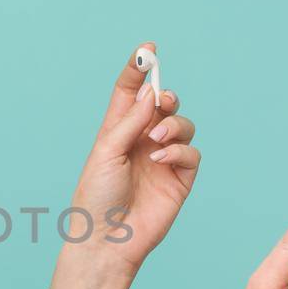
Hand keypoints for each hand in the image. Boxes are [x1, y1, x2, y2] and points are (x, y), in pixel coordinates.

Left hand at [65, 41, 199, 278]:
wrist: (107, 239)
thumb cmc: (96, 197)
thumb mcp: (106, 152)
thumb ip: (130, 121)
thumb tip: (152, 94)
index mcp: (118, 130)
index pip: (131, 93)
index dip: (140, 70)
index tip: (148, 49)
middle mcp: (141, 141)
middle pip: (163, 105)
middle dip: (167, 97)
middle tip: (163, 102)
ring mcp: (162, 159)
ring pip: (183, 126)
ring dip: (174, 125)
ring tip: (157, 139)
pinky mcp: (179, 179)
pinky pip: (192, 154)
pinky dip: (180, 151)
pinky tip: (162, 159)